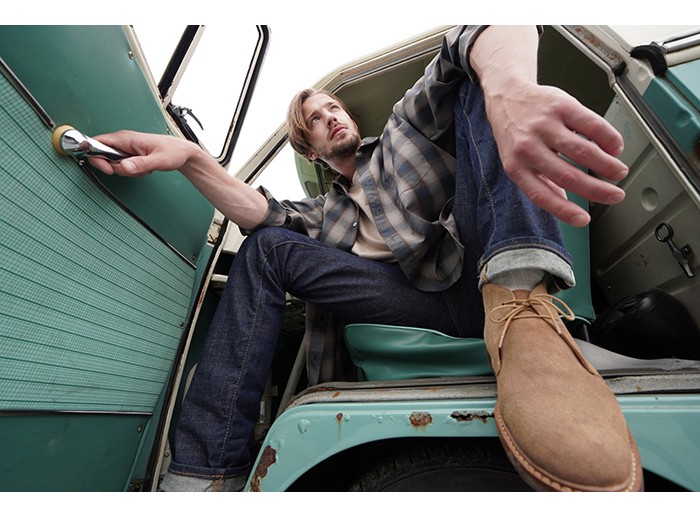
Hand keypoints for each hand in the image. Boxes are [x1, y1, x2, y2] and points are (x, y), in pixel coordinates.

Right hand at [87, 130, 197, 176]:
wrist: (182, 152)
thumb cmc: (173, 152)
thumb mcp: (158, 160)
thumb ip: (141, 164)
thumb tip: (124, 167)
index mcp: (126, 138)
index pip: (96, 143)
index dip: (95, 157)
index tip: (108, 169)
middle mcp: (123, 141)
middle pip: (103, 157)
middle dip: (116, 169)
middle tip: (132, 170)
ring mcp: (126, 148)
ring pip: (114, 164)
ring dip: (127, 171)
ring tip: (143, 167)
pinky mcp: (130, 155)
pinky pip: (123, 167)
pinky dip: (132, 172)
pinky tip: (144, 168)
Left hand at [485, 81, 627, 226]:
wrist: (507, 96)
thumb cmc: (515, 133)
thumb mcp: (519, 161)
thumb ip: (540, 182)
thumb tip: (565, 207)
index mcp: (516, 166)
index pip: (541, 195)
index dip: (564, 211)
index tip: (584, 221)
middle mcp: (528, 147)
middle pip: (567, 175)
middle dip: (596, 190)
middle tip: (615, 195)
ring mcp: (544, 126)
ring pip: (582, 151)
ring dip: (606, 165)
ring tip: (618, 171)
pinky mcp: (560, 106)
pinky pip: (591, 125)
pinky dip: (608, 138)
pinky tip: (614, 147)